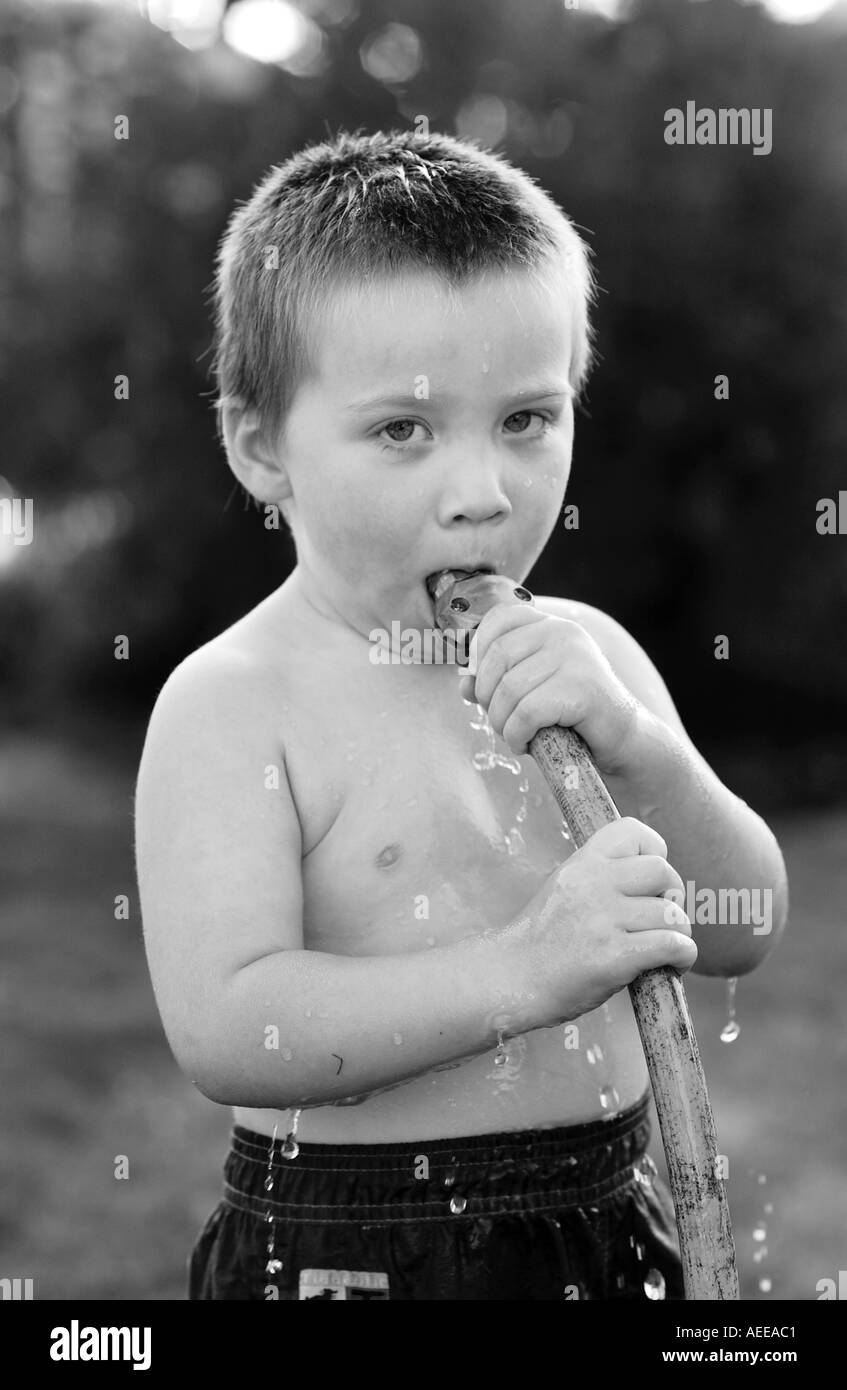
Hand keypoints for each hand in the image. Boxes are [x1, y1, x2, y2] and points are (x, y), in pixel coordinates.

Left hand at [458, 603, 644, 774]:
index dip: (479, 653)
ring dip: (501, 723)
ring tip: (514, 736)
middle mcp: (563, 633)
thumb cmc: (571, 715)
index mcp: (550, 625)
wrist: (621, 739)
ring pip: (508, 690)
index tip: (480, 685)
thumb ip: (497, 681)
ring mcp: (574, 658)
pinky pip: (526, 713)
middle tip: (500, 721)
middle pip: (497, 658)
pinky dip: (517, 736)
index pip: (499, 620)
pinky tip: (526, 744)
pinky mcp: (581, 689)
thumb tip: (464, 684)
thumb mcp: (531, 690)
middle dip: (487, 698)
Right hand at [510, 817, 696, 1024]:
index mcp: (582, 863)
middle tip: (660, 919)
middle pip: (663, 872)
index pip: (634, 831)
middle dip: (673, 895)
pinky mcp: (614, 956)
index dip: (654, 852)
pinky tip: (673, 966)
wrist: (510, 979)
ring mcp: (603, 920)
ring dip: (679, 934)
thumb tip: (653, 885)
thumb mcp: (563, 888)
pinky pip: (672, 944)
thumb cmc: (540, 940)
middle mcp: (593, 884)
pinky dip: (683, 956)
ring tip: (665, 950)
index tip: (649, 881)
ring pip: (672, 914)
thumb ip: (600, 879)